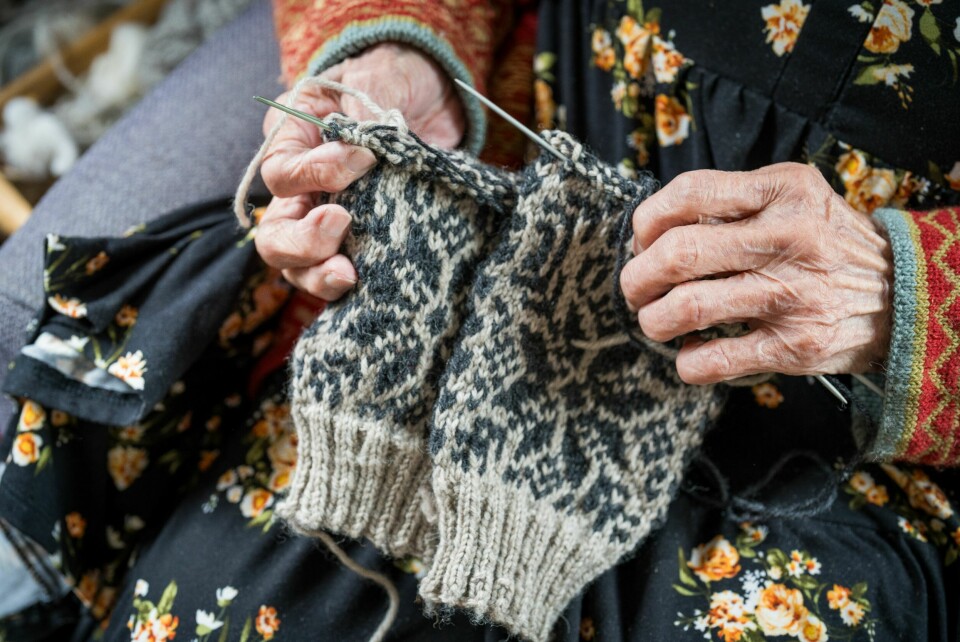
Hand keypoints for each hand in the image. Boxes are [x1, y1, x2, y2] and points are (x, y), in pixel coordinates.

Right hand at [255, 43, 465, 299]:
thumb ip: (368, 111)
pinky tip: (369, 288)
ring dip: (319, 275)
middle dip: (302, 240)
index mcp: (292, 140)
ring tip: (348, 275)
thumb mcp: (378, 77)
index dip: (318, 172)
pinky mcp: (360, 244)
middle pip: (275, 233)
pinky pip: (339, 276)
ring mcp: (325, 221)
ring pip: (298, 266)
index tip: (365, 160)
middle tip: (340, 223)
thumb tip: (365, 149)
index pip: (283, 172)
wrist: (432, 100)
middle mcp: (300, 188)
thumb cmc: (395, 79)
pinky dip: (349, 288)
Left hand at [619, 163, 893, 384]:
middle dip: (637, 277)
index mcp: (780, 191)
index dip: (646, 221)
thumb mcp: (790, 199)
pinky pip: (716, 359)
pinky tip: (690, 353)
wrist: (902, 294)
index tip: (643, 241)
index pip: (687, 193)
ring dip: (654, 320)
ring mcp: (793, 293)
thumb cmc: (824, 243)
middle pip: (678, 254)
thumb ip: (730, 205)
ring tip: (656, 321)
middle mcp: (788, 238)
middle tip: (636, 289)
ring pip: (688, 307)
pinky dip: (687, 362)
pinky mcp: (796, 344)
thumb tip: (650, 233)